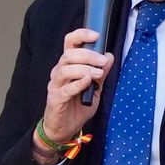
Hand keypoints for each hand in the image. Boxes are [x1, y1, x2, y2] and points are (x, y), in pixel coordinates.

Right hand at [41, 28, 111, 142]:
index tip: (96, 35)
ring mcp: (55, 85)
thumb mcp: (95, 89)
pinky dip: (78, 83)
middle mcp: (59, 72)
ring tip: (98, 74)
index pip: (70, 43)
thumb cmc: (77, 107)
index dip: (81, 35)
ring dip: (85, 69)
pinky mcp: (55, 98)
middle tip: (103, 61)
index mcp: (68, 66)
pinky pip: (65, 89)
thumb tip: (109, 57)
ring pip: (66, 69)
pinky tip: (88, 82)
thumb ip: (101, 74)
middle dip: (89, 55)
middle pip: (69, 54)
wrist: (64, 129)